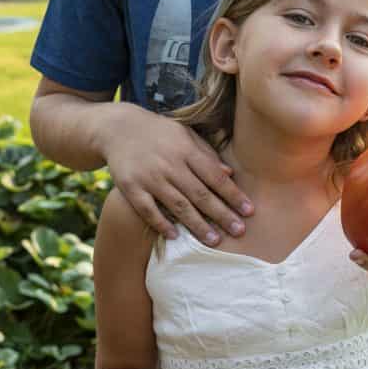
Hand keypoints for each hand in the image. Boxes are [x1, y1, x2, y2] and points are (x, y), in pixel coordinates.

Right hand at [103, 105, 252, 244]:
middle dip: (221, 214)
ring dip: (197, 225)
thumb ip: (206, 154)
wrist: (118, 128)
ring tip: (214, 240)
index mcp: (186, 150)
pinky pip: (148, 210)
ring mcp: (149, 177)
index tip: (249, 211)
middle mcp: (169, 164)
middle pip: (200, 194)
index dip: (233, 195)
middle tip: (239, 231)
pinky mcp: (130, 187)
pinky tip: (175, 236)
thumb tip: (229, 173)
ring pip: (177, 205)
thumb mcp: (184, 135)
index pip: (214, 176)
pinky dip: (161, 224)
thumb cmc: (160, 134)